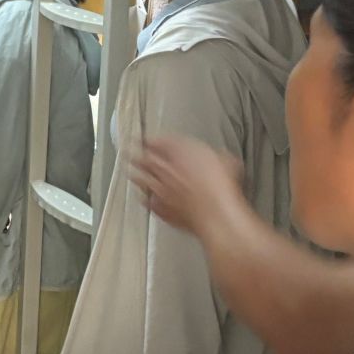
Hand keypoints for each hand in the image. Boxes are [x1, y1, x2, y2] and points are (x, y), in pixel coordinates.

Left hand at [130, 136, 245, 241]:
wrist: (214, 213)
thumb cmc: (221, 186)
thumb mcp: (226, 161)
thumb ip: (215, 157)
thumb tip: (219, 157)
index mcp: (179, 153)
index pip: (158, 142)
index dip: (150, 140)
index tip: (146, 140)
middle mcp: (165, 169)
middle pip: (143, 159)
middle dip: (134, 154)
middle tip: (127, 152)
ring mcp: (160, 189)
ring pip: (140, 179)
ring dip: (135, 175)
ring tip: (130, 172)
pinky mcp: (161, 209)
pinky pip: (149, 202)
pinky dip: (146, 199)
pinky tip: (145, 199)